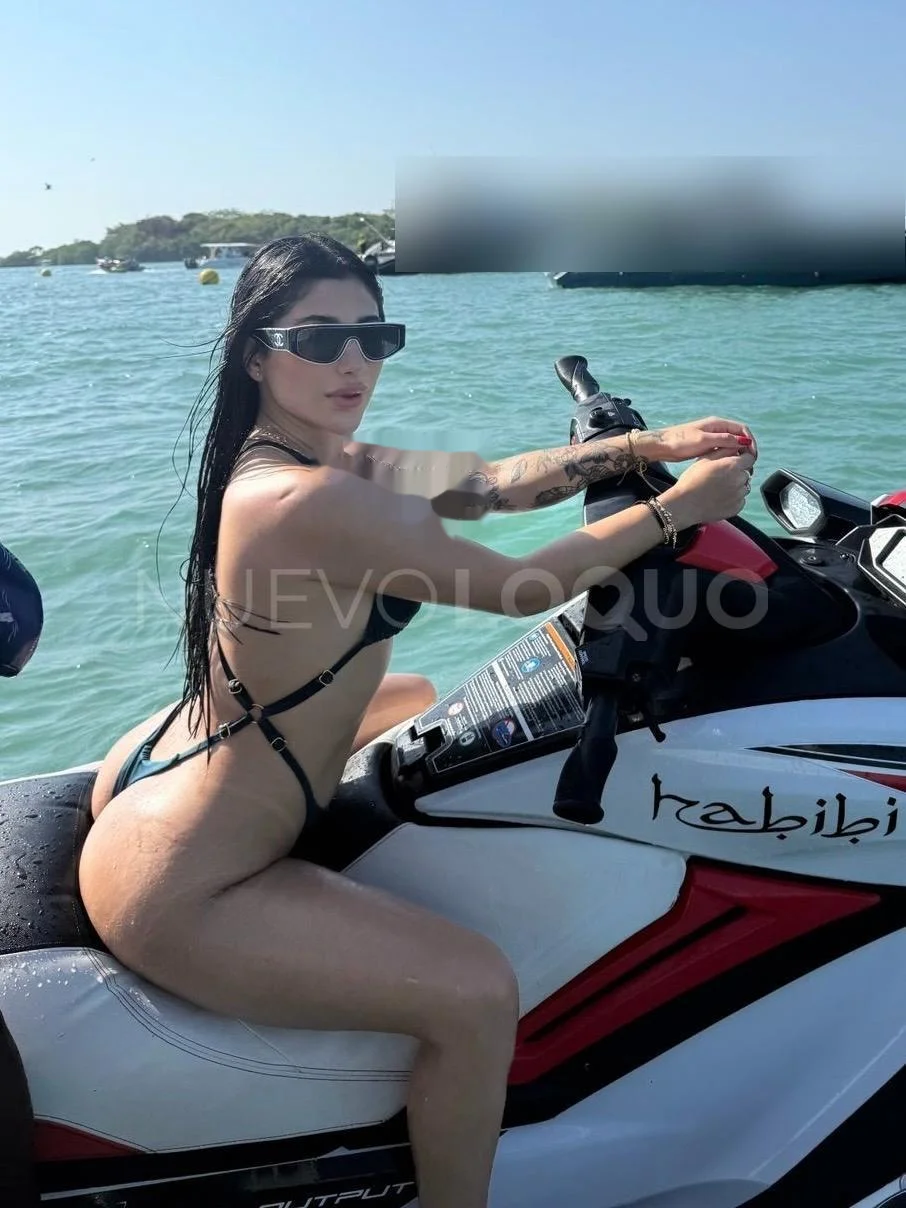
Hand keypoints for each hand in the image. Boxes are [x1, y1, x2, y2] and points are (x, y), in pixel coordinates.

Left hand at [638, 417, 756, 462]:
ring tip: (741, 467)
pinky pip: (723, 449)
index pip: (742, 429)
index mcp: (717, 423)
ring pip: (731, 444)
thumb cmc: (680, 442)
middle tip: (749, 464)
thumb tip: (743, 441)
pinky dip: (729, 456)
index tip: (753, 455)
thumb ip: (724, 440)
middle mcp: (716, 428)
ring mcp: (711, 437)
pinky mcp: (706, 446)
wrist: (662, 446)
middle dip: (746, 448)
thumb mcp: (703, 441)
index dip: (750, 441)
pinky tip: (728, 466)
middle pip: (739, 436)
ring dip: (738, 453)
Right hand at [661, 448, 755, 528]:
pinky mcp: (736, 508)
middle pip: (746, 472)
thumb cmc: (691, 481)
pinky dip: (733, 498)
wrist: (684, 505)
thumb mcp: (705, 459)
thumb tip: (736, 445)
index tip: (734, 460)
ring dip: (735, 485)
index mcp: (733, 465)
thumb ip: (724, 450)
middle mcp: (739, 480)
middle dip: (737, 472)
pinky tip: (719, 497)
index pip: (750, 457)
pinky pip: (740, 500)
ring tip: (718, 488)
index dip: (742, 458)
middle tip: (720, 476)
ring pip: (743, 487)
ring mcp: (739, 496)